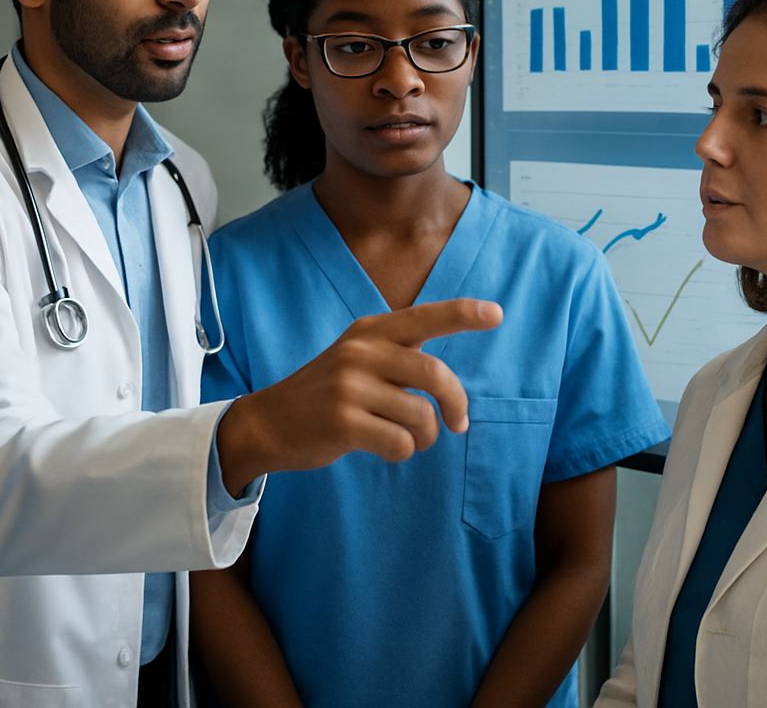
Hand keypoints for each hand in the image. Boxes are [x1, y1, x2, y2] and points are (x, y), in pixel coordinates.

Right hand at [217, 298, 501, 494]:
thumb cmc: (325, 393)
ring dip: (424, 437)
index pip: (424, 317)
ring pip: (421, 416)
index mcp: (369, 331)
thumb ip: (397, 357)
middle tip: (458, 423)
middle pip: (435, 375)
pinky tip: (382, 447)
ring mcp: (349, 386)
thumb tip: (451, 387)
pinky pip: (401, 443)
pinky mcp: (343, 422)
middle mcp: (360, 351)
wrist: (269, 421)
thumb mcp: (356, 359)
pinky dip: (402, 452)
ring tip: (404, 437)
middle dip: (456, 404)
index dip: (463, 314)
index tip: (497, 313)